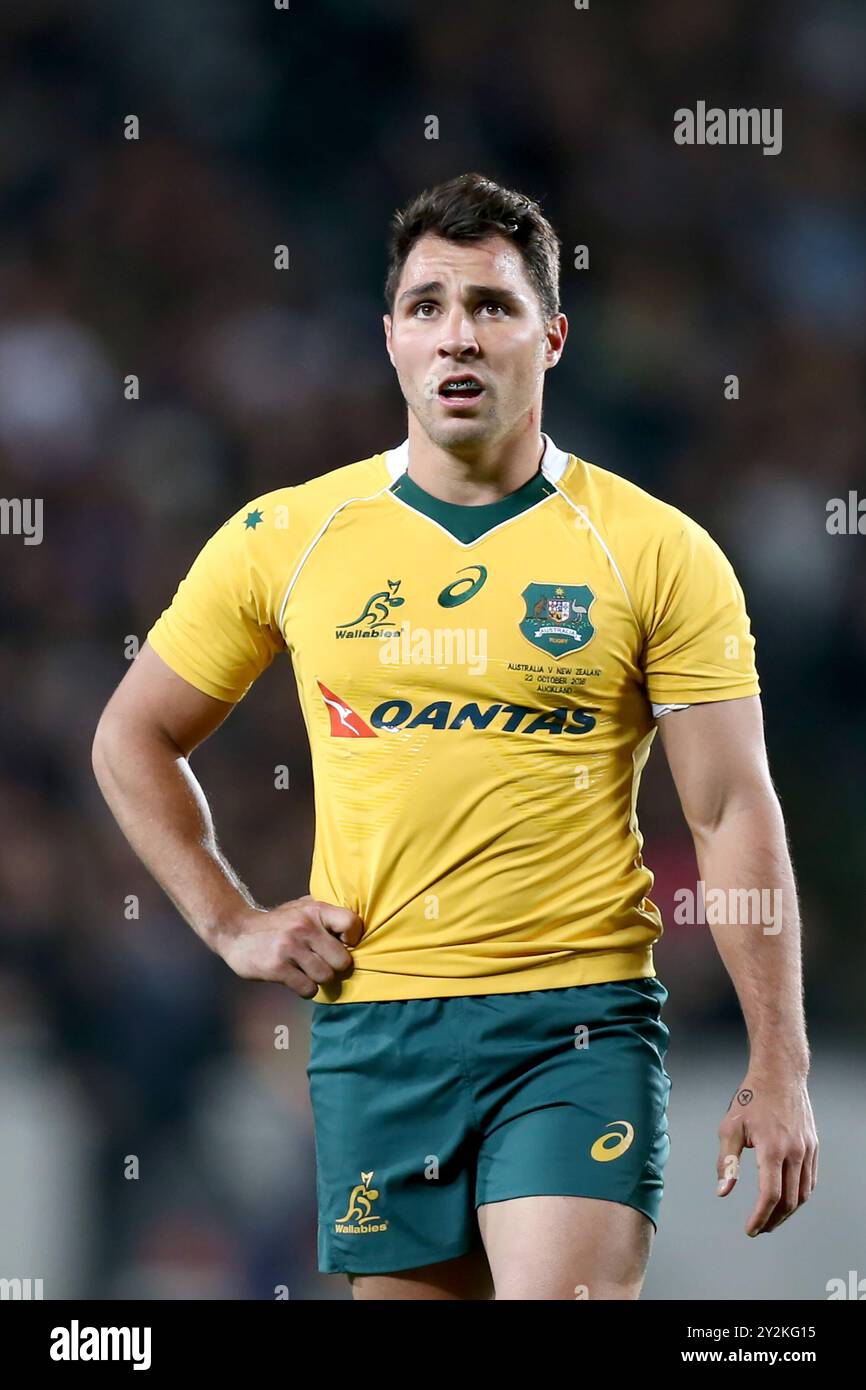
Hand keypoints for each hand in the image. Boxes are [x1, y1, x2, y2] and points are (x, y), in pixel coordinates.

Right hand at [216, 894, 363, 997]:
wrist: (236, 932)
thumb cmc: (276, 923)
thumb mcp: (300, 908)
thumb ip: (325, 913)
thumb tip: (355, 926)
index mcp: (314, 910)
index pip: (352, 924)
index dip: (353, 939)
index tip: (343, 944)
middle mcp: (304, 927)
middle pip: (342, 960)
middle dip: (335, 967)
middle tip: (324, 964)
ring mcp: (290, 947)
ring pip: (326, 976)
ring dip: (319, 979)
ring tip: (307, 971)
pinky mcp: (277, 967)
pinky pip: (308, 989)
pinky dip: (306, 989)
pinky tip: (297, 980)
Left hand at [716, 1071, 817, 1234]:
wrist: (780, 1073)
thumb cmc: (751, 1097)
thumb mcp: (730, 1126)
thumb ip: (727, 1162)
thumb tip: (723, 1192)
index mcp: (772, 1148)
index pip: (770, 1195)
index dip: (760, 1217)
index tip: (750, 1229)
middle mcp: (795, 1152)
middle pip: (789, 1201)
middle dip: (773, 1220)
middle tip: (759, 1228)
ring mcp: (808, 1150)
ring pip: (803, 1194)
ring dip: (788, 1212)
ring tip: (771, 1218)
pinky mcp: (814, 1146)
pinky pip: (810, 1180)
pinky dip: (799, 1196)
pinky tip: (786, 1199)